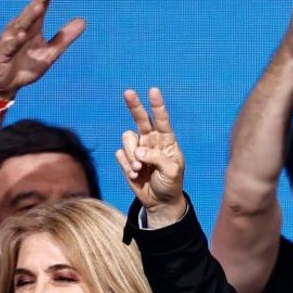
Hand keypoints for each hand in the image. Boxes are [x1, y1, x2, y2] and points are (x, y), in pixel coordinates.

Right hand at [0, 0, 84, 100]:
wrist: (7, 84)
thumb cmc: (27, 66)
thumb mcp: (51, 53)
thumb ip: (65, 38)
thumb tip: (83, 21)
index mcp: (33, 26)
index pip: (43, 3)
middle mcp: (21, 27)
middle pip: (33, 9)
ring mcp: (10, 39)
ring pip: (21, 25)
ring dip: (30, 16)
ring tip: (40, 6)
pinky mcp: (3, 53)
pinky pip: (10, 45)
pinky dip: (15, 40)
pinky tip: (21, 33)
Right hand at [117, 87, 185, 224]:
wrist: (160, 201)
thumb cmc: (170, 184)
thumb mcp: (171, 172)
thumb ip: (157, 159)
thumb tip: (138, 152)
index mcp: (167, 141)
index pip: (162, 120)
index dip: (157, 106)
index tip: (153, 91)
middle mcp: (151, 141)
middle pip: (141, 119)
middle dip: (134, 106)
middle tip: (128, 92)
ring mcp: (138, 149)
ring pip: (127, 139)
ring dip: (131, 155)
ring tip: (139, 169)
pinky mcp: (127, 159)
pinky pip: (121, 154)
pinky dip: (126, 166)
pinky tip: (135, 175)